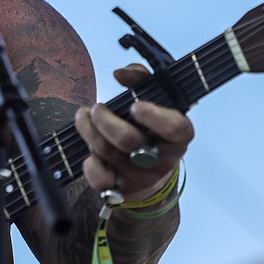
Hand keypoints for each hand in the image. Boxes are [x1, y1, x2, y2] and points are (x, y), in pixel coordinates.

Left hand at [74, 64, 193, 202]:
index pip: (173, 128)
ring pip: (107, 152)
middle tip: (97, 108)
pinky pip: (99, 179)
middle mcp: (162, 159)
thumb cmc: (151, 129)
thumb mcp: (155, 102)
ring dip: (88, 129)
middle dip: (104, 119)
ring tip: (84, 116)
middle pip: (127, 140)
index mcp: (178, 136)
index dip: (153, 115)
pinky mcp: (122, 190)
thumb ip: (142, 79)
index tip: (135, 105)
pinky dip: (89, 162)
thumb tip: (120, 73)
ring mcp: (142, 177)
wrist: (152, 177)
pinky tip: (89, 147)